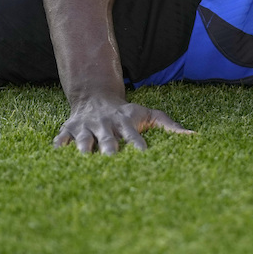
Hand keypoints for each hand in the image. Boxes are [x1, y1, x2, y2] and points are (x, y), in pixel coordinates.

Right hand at [53, 96, 193, 154]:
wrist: (96, 97)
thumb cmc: (126, 113)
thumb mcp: (148, 114)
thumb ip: (169, 125)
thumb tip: (194, 136)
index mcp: (125, 123)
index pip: (133, 135)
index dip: (138, 144)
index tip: (144, 154)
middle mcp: (106, 125)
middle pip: (108, 138)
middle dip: (110, 147)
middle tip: (112, 157)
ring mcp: (87, 126)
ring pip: (85, 138)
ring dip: (85, 146)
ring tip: (85, 155)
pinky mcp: (70, 129)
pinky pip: (63, 136)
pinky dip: (60, 142)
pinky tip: (58, 150)